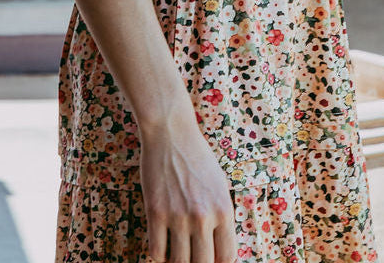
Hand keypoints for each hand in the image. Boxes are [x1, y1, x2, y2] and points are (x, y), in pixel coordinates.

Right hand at [139, 112, 236, 262]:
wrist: (171, 133)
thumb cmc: (198, 157)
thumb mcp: (220, 185)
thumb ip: (222, 216)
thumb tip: (221, 250)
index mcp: (223, 210)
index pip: (227, 258)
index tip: (212, 261)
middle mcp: (203, 217)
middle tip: (192, 258)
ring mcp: (178, 216)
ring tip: (176, 256)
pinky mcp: (156, 212)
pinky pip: (156, 251)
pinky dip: (158, 256)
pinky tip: (161, 246)